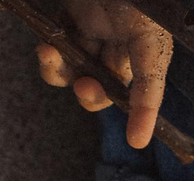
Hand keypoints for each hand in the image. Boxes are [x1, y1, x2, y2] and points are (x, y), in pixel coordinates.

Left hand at [33, 2, 174, 151]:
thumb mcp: (145, 32)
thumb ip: (146, 71)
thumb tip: (135, 112)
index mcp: (148, 43)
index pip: (148, 86)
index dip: (144, 114)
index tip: (137, 140)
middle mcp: (123, 45)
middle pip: (106, 88)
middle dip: (92, 95)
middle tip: (83, 87)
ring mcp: (95, 36)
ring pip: (76, 76)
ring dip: (62, 75)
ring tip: (51, 57)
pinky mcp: (71, 27)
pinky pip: (58, 56)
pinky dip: (48, 59)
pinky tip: (45, 49)